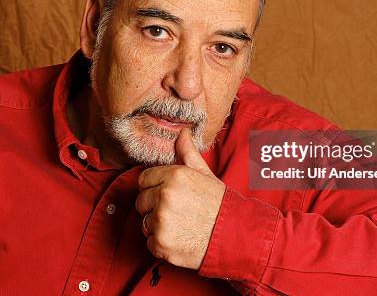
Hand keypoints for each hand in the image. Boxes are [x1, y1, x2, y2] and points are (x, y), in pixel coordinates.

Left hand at [136, 128, 225, 269]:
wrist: (234, 236)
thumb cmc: (220, 205)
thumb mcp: (206, 175)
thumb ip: (188, 153)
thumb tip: (181, 132)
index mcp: (175, 176)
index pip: (144, 179)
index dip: (154, 187)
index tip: (167, 195)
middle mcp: (165, 196)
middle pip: (141, 201)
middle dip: (154, 207)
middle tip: (177, 212)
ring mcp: (161, 220)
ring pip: (145, 222)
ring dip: (158, 226)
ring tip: (181, 226)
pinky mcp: (160, 243)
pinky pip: (150, 242)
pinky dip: (162, 244)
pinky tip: (180, 239)